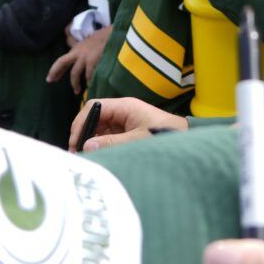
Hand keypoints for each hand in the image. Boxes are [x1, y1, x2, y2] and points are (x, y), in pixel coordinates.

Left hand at [46, 25, 108, 93]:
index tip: (50, 78)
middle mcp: (79, 51)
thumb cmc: (107, 37)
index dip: (55, 69)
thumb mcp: (92, 41)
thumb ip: (87, 49)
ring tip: (77, 91)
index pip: (63, 59)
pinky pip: (88, 74)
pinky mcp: (93, 59)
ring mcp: (85, 56)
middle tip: (50, 81)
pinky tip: (90, 86)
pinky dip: (89, 81)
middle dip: (55, 72)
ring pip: (74, 73)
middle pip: (62, 62)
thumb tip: (84, 55)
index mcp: (78, 48)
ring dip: (75, 84)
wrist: (117, 32)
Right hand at [69, 96, 186, 151]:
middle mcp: (122, 112)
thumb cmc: (166, 135)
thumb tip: (87, 146)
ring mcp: (124, 123)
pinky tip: (97, 156)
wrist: (187, 140)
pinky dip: (100, 145)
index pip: (94, 107)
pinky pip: (107, 137)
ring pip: (99, 128)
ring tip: (85, 157)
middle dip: (83, 133)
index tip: (76, 140)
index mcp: (125, 106)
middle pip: (94, 117)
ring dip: (90, 141)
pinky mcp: (127, 133)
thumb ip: (112, 142)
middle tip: (76, 152)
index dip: (81, 122)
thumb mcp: (137, 140)